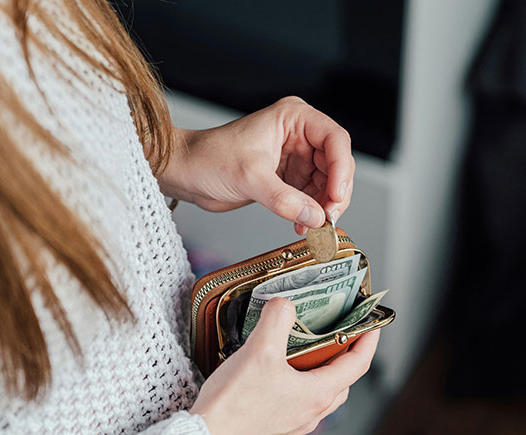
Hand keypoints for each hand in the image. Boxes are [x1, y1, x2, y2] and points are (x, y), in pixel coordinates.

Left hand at [159, 96, 355, 234]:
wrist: (184, 172)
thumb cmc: (208, 157)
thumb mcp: (249, 177)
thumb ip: (285, 199)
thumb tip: (316, 217)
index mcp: (293, 118)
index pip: (335, 139)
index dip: (341, 170)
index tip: (336, 197)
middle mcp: (298, 135)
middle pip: (336, 164)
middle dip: (334, 193)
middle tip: (327, 218)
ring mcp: (294, 158)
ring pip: (326, 183)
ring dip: (323, 207)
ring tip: (314, 226)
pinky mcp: (286, 179)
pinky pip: (310, 197)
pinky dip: (311, 213)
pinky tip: (303, 225)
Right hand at [189, 298, 379, 434]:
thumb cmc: (235, 407)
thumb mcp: (260, 351)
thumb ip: (277, 319)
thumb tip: (284, 304)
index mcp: (317, 393)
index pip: (357, 364)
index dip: (368, 340)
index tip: (371, 323)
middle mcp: (311, 410)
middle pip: (341, 378)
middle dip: (343, 352)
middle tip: (337, 330)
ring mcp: (293, 420)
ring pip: (319, 390)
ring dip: (319, 367)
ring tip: (303, 345)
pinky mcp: (274, 424)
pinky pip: (296, 398)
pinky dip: (296, 379)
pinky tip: (274, 369)